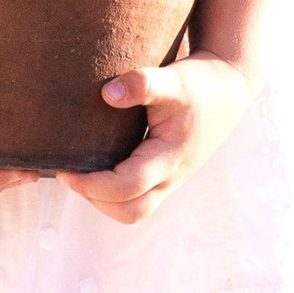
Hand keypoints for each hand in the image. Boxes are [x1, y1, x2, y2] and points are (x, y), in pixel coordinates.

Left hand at [64, 56, 253, 228]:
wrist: (228, 92)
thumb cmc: (197, 85)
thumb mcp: (172, 80)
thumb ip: (142, 83)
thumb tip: (108, 93)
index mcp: (170, 158)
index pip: (128, 187)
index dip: (93, 185)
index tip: (65, 171)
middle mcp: (171, 177)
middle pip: (130, 212)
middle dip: (96, 200)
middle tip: (69, 175)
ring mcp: (170, 180)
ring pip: (134, 210)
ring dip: (104, 201)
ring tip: (81, 173)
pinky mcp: (165, 176)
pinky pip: (137, 198)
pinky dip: (113, 193)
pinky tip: (96, 168)